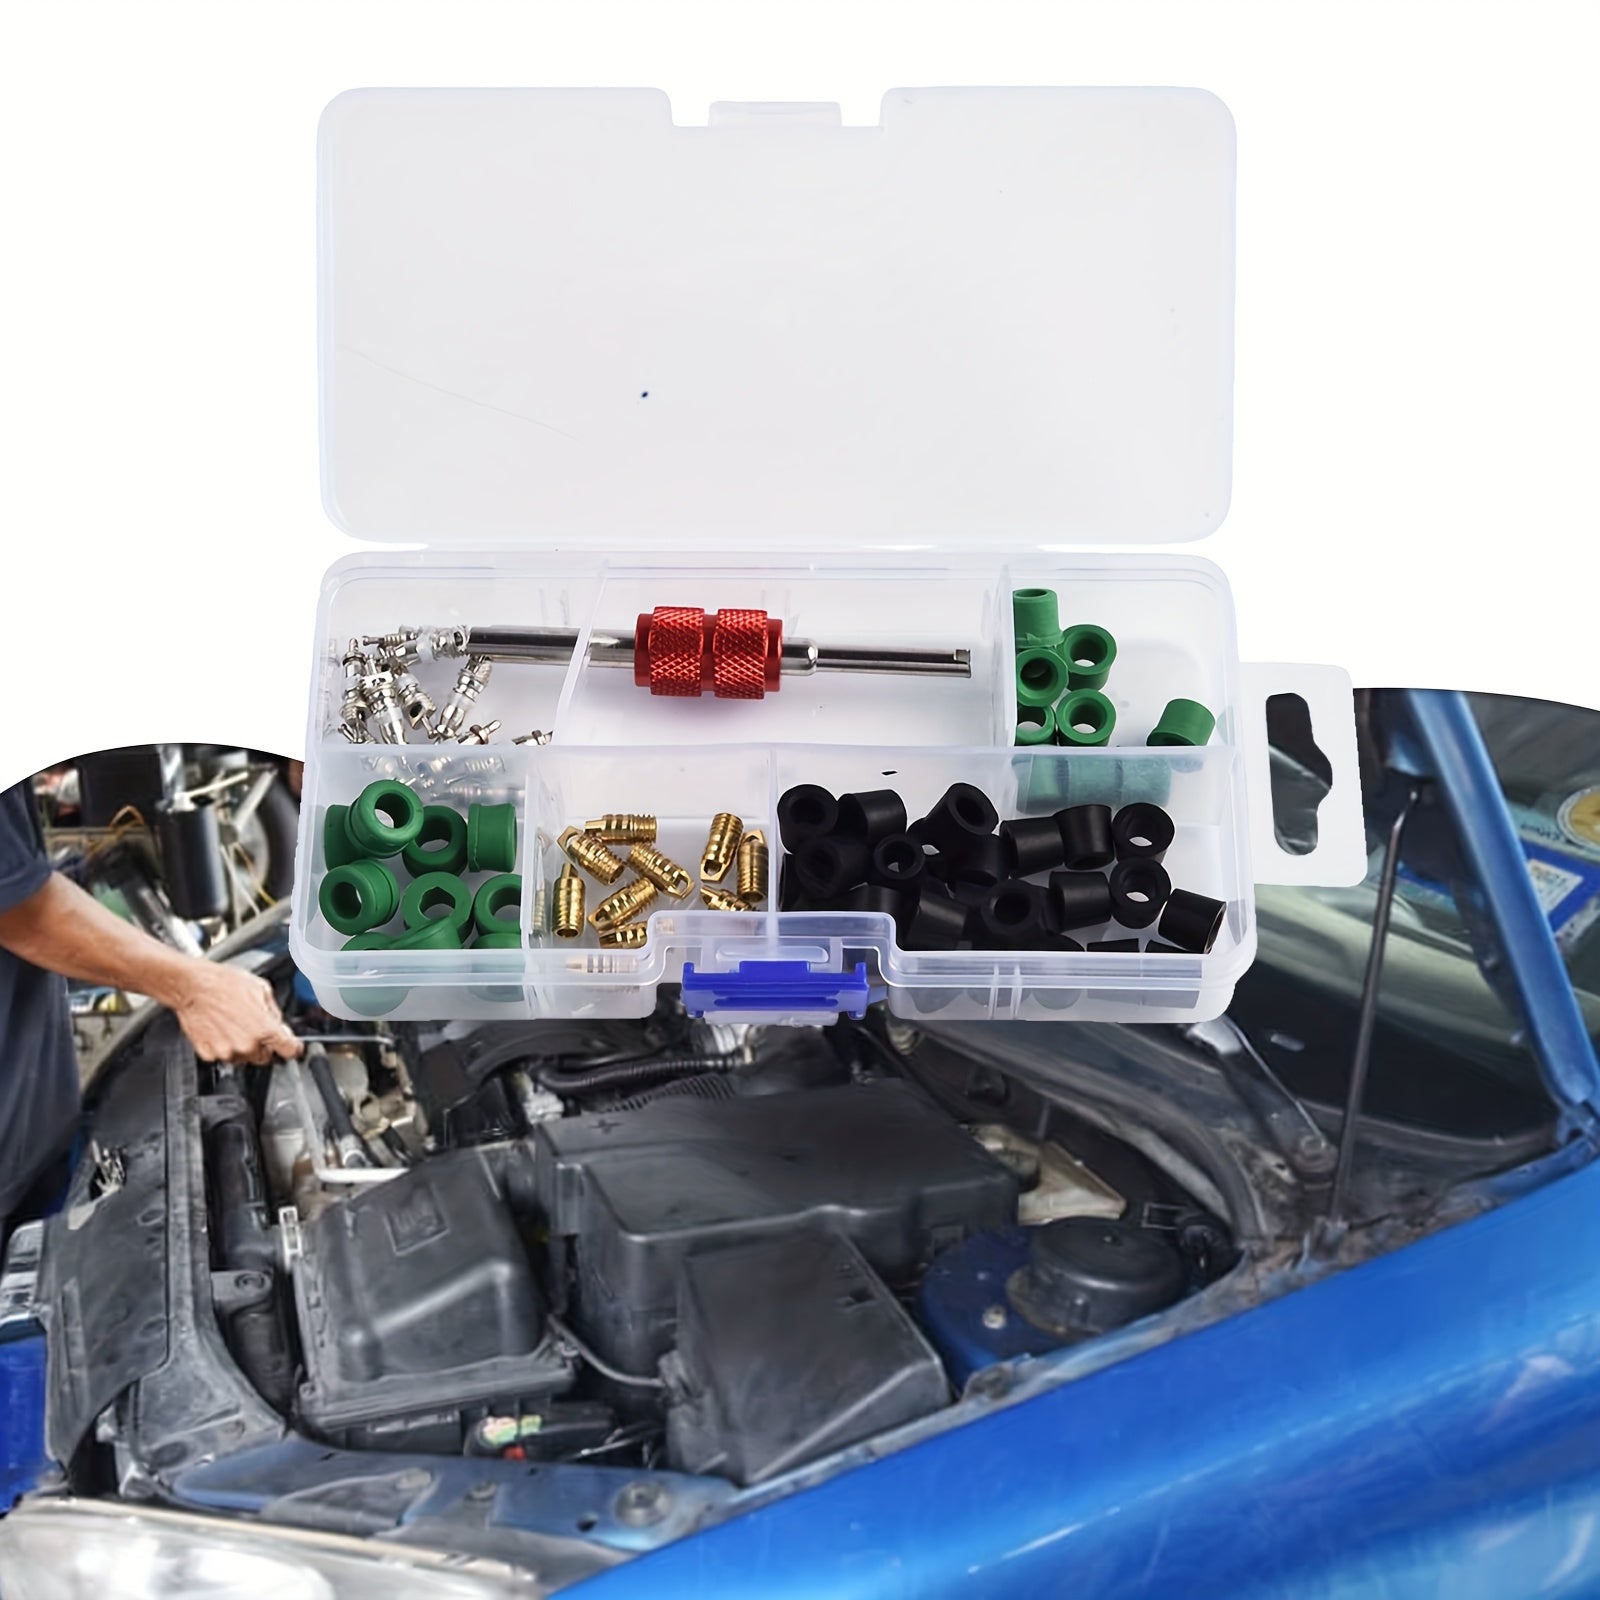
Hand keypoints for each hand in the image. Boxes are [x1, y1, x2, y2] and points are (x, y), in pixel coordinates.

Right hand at [170, 961, 302, 1066]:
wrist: (192, 985)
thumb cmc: (223, 983)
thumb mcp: (261, 989)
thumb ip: (274, 1012)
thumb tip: (279, 1025)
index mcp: (264, 1028)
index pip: (289, 1050)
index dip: (292, 1048)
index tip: (292, 1047)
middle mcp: (247, 1044)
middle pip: (265, 1057)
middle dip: (263, 1045)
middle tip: (252, 1027)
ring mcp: (226, 1051)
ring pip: (243, 1058)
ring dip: (242, 1047)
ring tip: (233, 1025)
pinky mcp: (208, 1054)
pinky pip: (223, 1056)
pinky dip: (223, 1047)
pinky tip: (220, 1030)